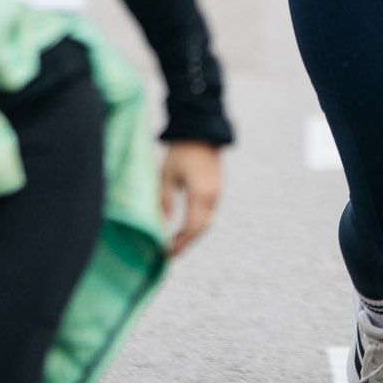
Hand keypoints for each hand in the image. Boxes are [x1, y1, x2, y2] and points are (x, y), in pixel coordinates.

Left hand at [159, 140, 222, 256]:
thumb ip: (165, 200)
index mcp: (200, 194)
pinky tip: (187, 224)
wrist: (201, 130)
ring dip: (193, 232)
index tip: (167, 252)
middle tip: (171, 252)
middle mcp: (213, 196)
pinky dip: (199, 221)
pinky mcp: (218, 187)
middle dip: (187, 242)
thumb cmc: (180, 151)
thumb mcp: (167, 175)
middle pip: (201, 228)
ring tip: (177, 240)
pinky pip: (210, 211)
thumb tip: (164, 224)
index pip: (192, 228)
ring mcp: (218, 191)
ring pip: (207, 221)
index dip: (180, 243)